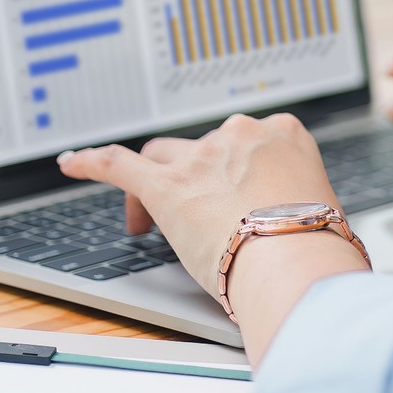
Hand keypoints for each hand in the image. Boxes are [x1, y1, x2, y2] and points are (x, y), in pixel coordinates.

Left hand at [56, 113, 358, 306]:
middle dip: (199, 180)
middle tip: (203, 223)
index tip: (238, 200)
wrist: (296, 257)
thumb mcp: (321, 208)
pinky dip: (92, 162)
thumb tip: (303, 229)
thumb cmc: (317, 244)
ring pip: (165, 155)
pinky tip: (72, 162)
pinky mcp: (165, 184)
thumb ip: (299, 204)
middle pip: (206, 149)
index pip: (251, 143)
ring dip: (158, 182)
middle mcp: (241, 135)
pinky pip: (117, 164)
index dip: (237, 174)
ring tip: (151, 220)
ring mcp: (201, 157)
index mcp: (285, 134)